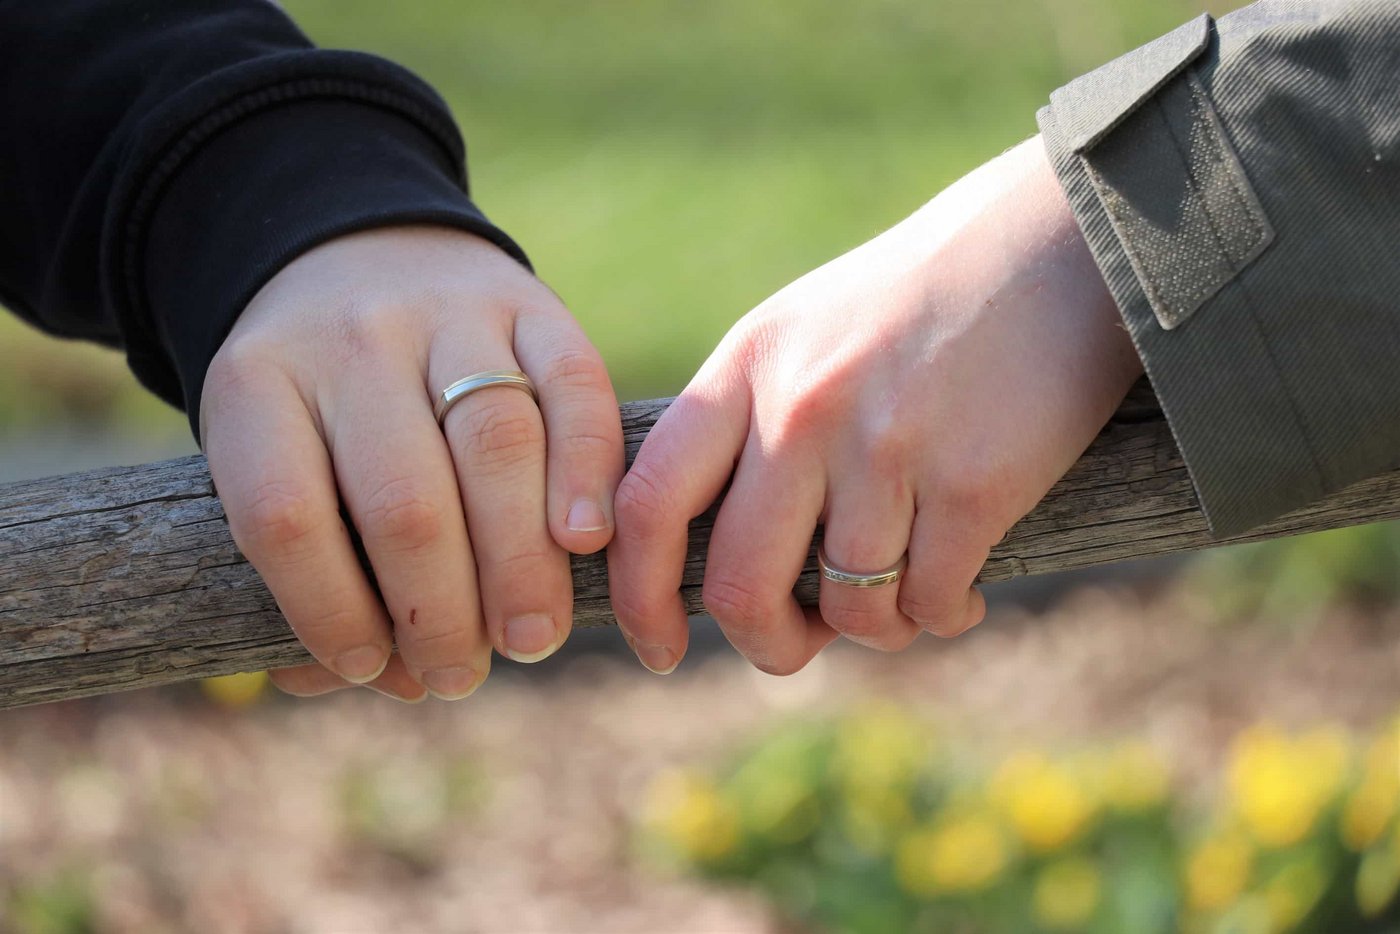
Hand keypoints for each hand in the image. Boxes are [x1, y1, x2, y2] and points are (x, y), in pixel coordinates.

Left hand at [201, 227, 621, 700]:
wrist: (362, 253)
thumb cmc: (319, 403)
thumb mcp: (274, 459)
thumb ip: (313, 572)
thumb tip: (390, 678)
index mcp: (257, 384)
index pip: (284, 516)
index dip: (328, 610)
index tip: (372, 666)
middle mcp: (351, 340)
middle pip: (404, 496)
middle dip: (441, 612)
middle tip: (464, 674)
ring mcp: (448, 313)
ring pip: (495, 444)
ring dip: (520, 562)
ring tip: (531, 638)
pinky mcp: (533, 305)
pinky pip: (574, 387)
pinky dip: (588, 469)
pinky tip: (589, 541)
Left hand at [607, 137, 1142, 674]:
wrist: (1053, 244)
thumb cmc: (917, 303)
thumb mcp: (801, 333)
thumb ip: (744, 422)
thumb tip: (707, 549)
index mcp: (744, 368)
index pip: (648, 503)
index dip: (637, 596)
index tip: (662, 649)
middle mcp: (801, 409)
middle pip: (739, 585)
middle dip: (769, 644)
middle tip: (803, 644)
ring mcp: (885, 447)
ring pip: (848, 609)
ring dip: (875, 631)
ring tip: (904, 602)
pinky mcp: (973, 483)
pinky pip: (929, 602)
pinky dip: (942, 616)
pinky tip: (961, 593)